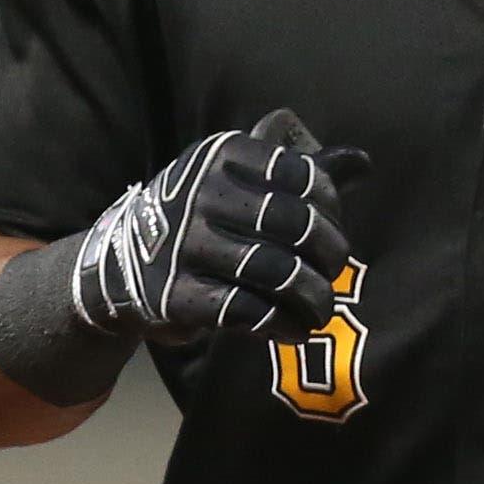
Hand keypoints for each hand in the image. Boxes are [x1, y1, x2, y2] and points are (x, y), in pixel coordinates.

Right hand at [72, 109, 370, 342]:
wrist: (120, 264)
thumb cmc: (203, 217)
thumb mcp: (241, 180)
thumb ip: (301, 172)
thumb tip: (363, 161)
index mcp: (222, 154)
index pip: (302, 176)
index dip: (331, 209)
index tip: (332, 230)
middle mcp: (199, 192)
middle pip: (294, 225)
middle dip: (330, 255)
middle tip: (335, 272)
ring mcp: (184, 245)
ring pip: (277, 272)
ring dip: (314, 298)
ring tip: (321, 310)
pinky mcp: (176, 295)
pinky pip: (249, 311)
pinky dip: (282, 325)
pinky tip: (293, 330)